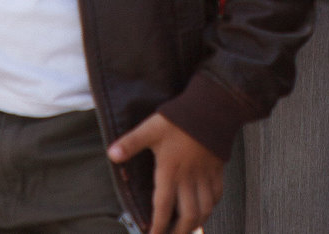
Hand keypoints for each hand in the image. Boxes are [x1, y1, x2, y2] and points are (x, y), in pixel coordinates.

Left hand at [108, 110, 222, 233]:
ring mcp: (205, 175)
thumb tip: (112, 155)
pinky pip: (217, 195)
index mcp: (171, 171)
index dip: (157, 227)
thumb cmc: (180, 118)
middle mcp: (189, 178)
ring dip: (195, 223)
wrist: (213, 108)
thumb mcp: (151, 128)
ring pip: (204, 209)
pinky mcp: (217, 169)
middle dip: (179, 233)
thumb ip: (131, 143)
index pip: (162, 208)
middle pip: (188, 216)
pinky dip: (210, 207)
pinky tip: (204, 209)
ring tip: (186, 229)